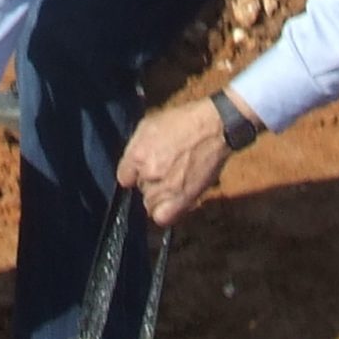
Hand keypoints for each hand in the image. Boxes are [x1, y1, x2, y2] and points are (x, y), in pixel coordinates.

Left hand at [115, 97, 233, 227]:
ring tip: (170, 184)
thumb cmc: (184, 121)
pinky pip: (164, 217)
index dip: (133, 174)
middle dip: (147, 183)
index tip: (139, 171)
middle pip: (140, 190)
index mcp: (138, 155)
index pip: (124, 177)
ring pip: (151, 205)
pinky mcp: (184, 198)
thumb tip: (130, 166)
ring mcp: (167, 187)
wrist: (214, 127)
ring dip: (158, 197)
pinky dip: (166, 212)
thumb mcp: (150, 125)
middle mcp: (150, 173)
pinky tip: (172, 200)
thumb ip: (135, 147)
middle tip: (161, 173)